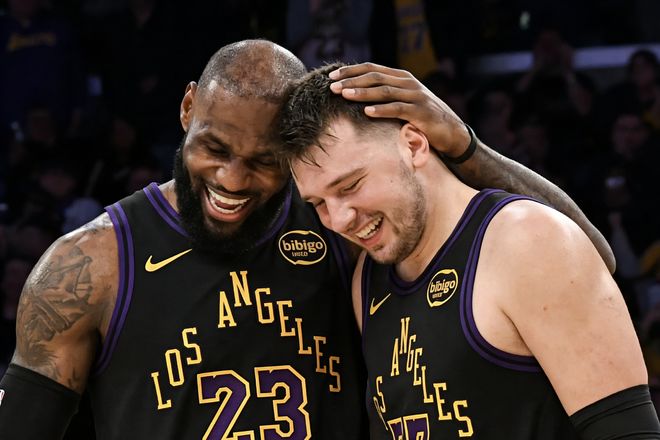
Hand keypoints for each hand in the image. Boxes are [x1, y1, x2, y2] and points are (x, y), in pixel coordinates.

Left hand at [328, 63, 470, 156]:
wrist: (451, 132)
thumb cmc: (422, 118)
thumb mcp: (403, 101)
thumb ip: (385, 94)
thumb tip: (356, 94)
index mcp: (401, 77)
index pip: (372, 68)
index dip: (351, 71)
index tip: (331, 76)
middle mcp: (408, 83)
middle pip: (375, 77)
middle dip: (352, 81)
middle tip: (332, 86)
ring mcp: (416, 96)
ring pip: (384, 91)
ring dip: (362, 92)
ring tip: (344, 95)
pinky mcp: (421, 112)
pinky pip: (398, 109)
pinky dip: (382, 110)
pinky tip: (367, 111)